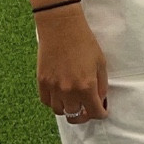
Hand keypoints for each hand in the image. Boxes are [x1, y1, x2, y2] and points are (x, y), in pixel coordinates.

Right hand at [36, 8, 108, 122]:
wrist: (61, 27)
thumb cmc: (84, 42)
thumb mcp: (100, 63)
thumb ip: (101, 85)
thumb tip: (100, 100)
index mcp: (87, 86)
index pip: (94, 112)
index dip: (100, 114)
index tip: (102, 112)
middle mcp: (69, 91)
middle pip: (75, 116)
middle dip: (83, 115)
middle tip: (86, 109)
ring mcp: (53, 87)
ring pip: (59, 111)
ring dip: (68, 108)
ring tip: (72, 100)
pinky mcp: (42, 82)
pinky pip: (46, 101)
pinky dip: (53, 101)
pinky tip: (59, 94)